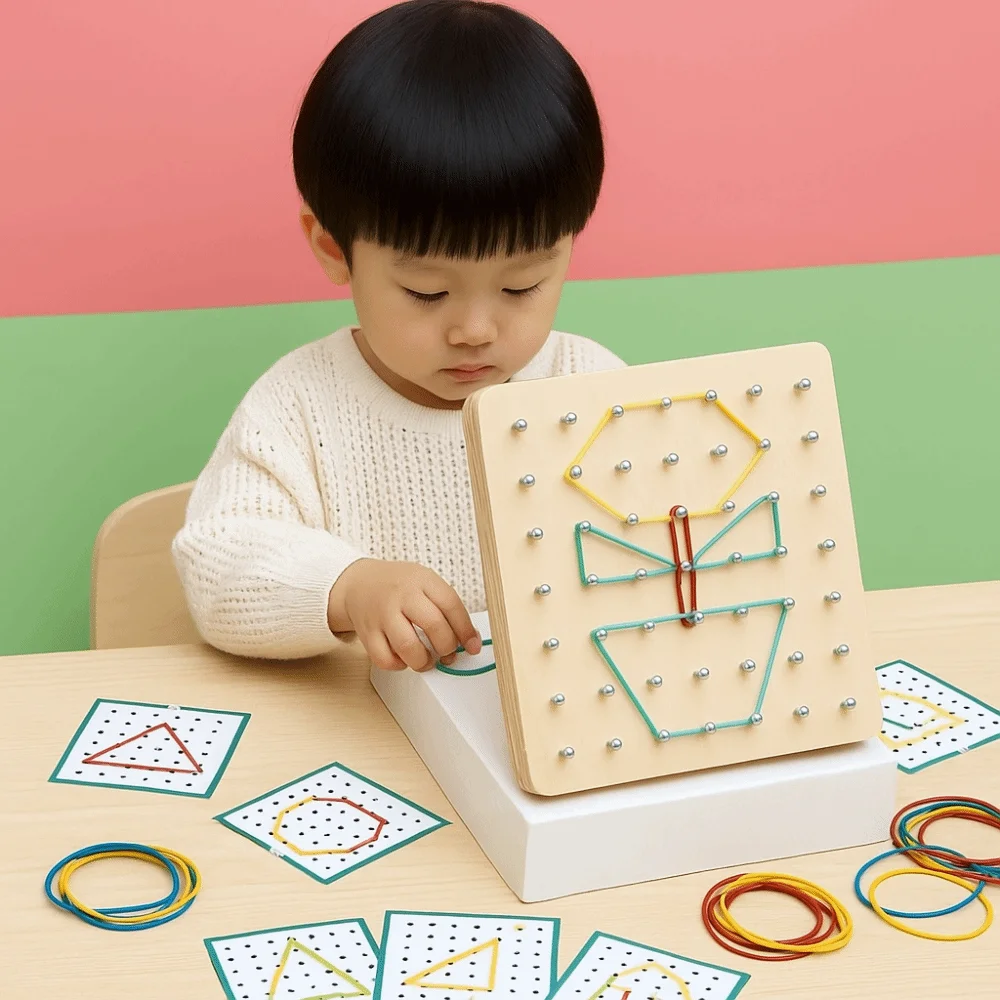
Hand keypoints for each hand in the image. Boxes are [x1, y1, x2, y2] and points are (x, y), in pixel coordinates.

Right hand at [328, 559, 481, 671]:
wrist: (359, 583)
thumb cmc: (400, 587)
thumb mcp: (425, 584)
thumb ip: (447, 607)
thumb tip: (470, 640)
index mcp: (422, 580)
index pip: (451, 605)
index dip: (466, 630)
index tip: (473, 646)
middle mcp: (402, 595)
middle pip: (433, 625)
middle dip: (447, 647)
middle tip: (448, 654)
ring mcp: (382, 614)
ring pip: (408, 646)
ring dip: (423, 661)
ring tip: (426, 660)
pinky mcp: (367, 632)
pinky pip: (384, 659)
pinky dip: (398, 666)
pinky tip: (403, 659)